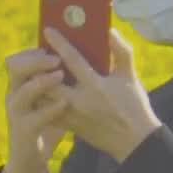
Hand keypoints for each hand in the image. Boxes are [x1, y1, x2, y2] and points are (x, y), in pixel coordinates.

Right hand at [0, 49, 63, 172]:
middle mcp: (14, 93)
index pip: (20, 58)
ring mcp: (16, 112)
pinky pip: (34, 118)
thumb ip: (61, 80)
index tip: (51, 38)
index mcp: (21, 83)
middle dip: (36, 60)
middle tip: (57, 57)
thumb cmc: (46, 123)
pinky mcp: (23, 130)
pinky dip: (49, 110)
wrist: (31, 159)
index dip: (34, 49)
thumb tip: (87, 58)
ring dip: (41, 81)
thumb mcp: (51, 98)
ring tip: (60, 75)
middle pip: (15, 67)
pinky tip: (64, 103)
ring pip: (22, 91)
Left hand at [44, 27, 160, 161]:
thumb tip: (109, 32)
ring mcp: (72, 116)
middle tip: (38, 55)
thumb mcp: (130, 77)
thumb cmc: (134, 106)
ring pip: (43, 98)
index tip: (47, 30)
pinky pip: (48, 112)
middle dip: (39, 67)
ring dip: (38, 84)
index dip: (59, 43)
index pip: (72, 60)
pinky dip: (43, 100)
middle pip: (47, 81)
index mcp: (96, 86)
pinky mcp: (70, 127)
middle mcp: (80, 101)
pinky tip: (43, 91)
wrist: (135, 142)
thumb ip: (121, 52)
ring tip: (37, 72)